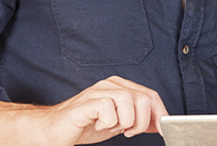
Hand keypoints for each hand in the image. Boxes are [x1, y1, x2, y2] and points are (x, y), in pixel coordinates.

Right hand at [45, 76, 168, 144]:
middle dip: (142, 122)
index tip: (163, 130)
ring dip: (126, 121)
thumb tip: (160, 123)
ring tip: (114, 128)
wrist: (53, 131)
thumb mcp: (119, 123)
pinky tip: (100, 125)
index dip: (160, 114)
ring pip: (128, 100)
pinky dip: (109, 122)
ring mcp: (96, 92)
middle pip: (144, 98)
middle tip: (128, 132)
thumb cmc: (85, 125)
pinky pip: (108, 108)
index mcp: (121, 86)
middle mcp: (110, 84)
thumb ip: (139, 119)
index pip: (151, 95)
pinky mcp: (85, 103)